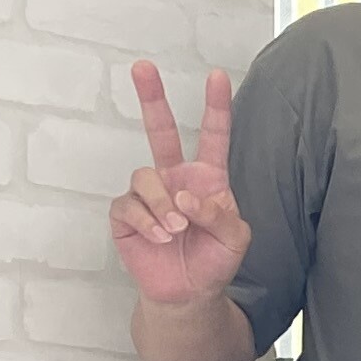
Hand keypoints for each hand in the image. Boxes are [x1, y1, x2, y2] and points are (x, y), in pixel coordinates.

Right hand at [109, 61, 250, 310]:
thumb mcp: (235, 239)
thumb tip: (187, 197)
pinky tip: (161, 238)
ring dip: (162, 203)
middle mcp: (174, 178)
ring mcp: (147, 194)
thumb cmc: (215, 261)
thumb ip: (221, 215)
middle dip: (151, 98)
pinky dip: (147, 222)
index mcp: (207, 178)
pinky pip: (129, 205)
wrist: (189, 294)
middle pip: (160, 130)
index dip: (215, 107)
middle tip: (142, 66)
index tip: (217, 76)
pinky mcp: (125, 214)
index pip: (212, 137)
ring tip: (177, 231)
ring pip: (145, 176)